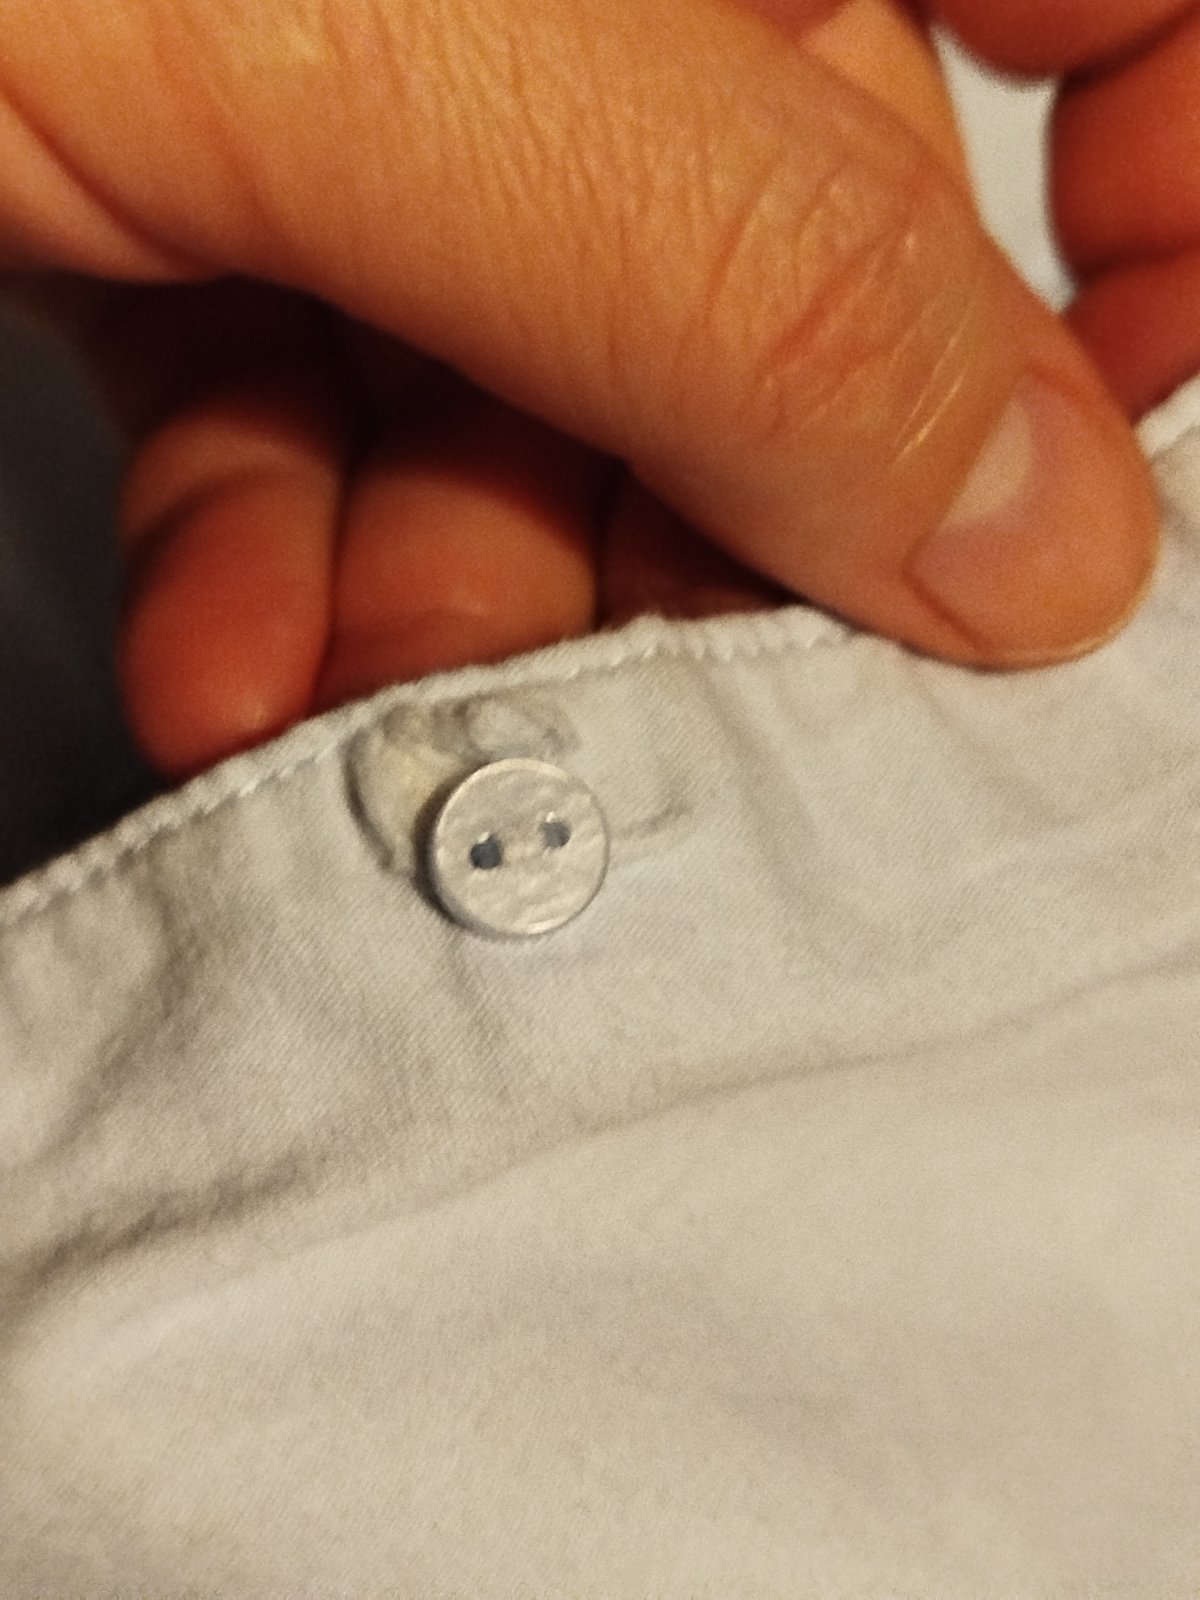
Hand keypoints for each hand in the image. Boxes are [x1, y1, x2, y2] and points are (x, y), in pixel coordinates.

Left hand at [0, 0, 1179, 775]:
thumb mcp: (384, 31)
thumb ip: (749, 272)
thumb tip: (1043, 528)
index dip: (1173, 188)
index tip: (1106, 423)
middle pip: (805, 262)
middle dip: (730, 524)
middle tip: (662, 689)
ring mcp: (408, 41)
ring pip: (567, 372)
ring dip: (487, 589)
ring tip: (364, 706)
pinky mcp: (211, 142)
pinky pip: (347, 381)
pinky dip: (308, 552)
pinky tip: (235, 658)